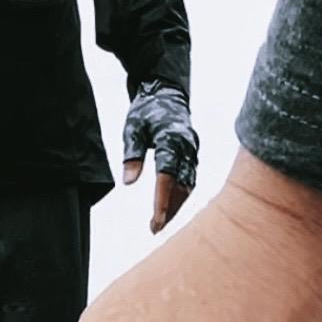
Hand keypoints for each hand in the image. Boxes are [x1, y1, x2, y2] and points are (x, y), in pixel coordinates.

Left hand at [121, 80, 197, 232]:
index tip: (156, 220)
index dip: (162, 200)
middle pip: (182, 185)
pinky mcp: (193, 154)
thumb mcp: (132, 129)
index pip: (167, 176)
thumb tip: (129, 182)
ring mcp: (193, 151)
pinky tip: (171, 206)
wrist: (166, 93)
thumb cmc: (146, 110)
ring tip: (161, 222)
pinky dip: (181, 194)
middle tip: (156, 228)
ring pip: (188, 184)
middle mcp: (187, 147)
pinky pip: (190, 178)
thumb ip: (132, 155)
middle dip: (171, 208)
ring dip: (177, 204)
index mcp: (171, 140)